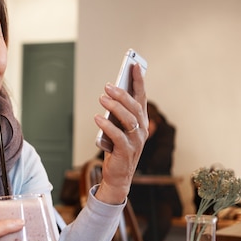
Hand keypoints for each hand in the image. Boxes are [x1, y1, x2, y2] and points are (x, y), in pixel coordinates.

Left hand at [94, 63, 147, 203]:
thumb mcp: (117, 128)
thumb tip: (109, 96)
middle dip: (122, 94)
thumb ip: (116, 114)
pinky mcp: (127, 152)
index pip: (141, 96)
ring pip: (128, 119)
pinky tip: (97, 118)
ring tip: (102, 99)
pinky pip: (118, 135)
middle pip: (134, 107)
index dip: (138, 80)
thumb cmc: (116, 149)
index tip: (134, 64)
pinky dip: (107, 125)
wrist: (117, 176)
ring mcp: (136, 141)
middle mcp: (142, 129)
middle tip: (108, 86)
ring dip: (115, 107)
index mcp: (141, 121)